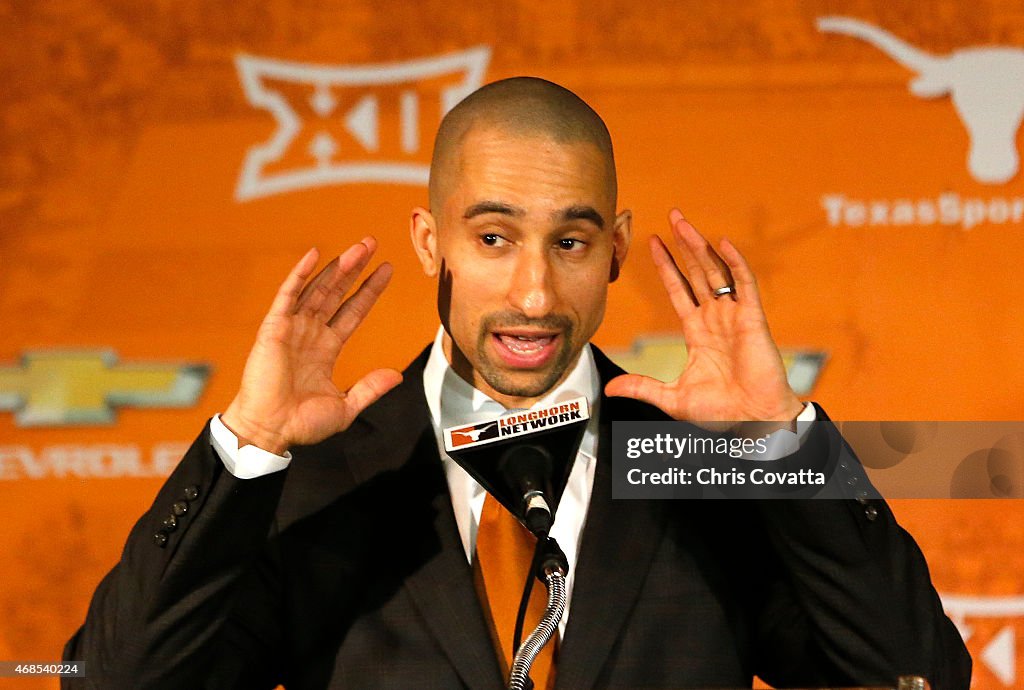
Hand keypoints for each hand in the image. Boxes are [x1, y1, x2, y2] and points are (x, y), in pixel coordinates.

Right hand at [222, 238, 401, 453]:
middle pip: (337, 292)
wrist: (270, 430)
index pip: (353, 311)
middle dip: (355, 268)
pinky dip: (300, 274)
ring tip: (358, 247)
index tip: (387, 269)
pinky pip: (288, 295)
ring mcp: (292, 328)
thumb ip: (370, 388)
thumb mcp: (346, 407)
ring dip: (337, 266)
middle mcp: (311, 333)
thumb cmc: (302, 424)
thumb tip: (397, 375)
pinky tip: (314, 254)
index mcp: (327, 348)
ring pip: (318, 288)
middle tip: (372, 243)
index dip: (369, 290)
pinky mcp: (274, 328)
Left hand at [605, 209, 802, 425]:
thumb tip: (611, 388)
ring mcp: (734, 316)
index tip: (653, 243)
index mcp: (698, 331)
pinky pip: (744, 284)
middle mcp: (715, 318)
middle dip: (683, 245)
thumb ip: (642, 387)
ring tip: (685, 223)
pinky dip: (735, 262)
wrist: (752, 421)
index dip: (666, 266)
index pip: (679, 288)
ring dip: (701, 246)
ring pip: (716, 272)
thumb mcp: (672, 398)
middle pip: (696, 271)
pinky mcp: (752, 319)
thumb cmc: (721, 412)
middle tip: (673, 217)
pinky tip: (723, 243)